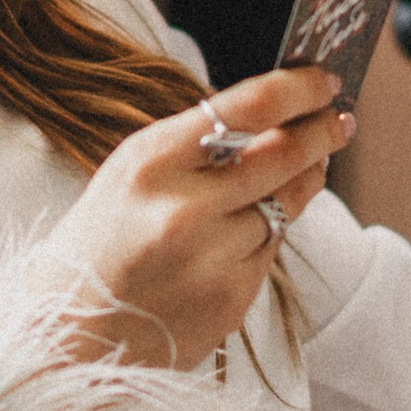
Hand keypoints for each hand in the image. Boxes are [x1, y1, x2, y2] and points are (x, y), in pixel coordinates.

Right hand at [48, 62, 348, 380]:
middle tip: (340, 120)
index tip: (325, 80)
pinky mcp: (232, 299)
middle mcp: (184, 208)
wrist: (69, 330)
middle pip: (285, 153)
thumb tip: (275, 115)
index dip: (299, 88)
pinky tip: (244, 231)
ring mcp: (213, 258)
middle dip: (323, 131)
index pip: (249, 107)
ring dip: (302, 182)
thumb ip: (195, 145)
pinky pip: (270, 250)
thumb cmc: (100, 242)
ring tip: (306, 166)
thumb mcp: (129, 173)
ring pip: (287, 205)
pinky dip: (267, 234)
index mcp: (151, 162)